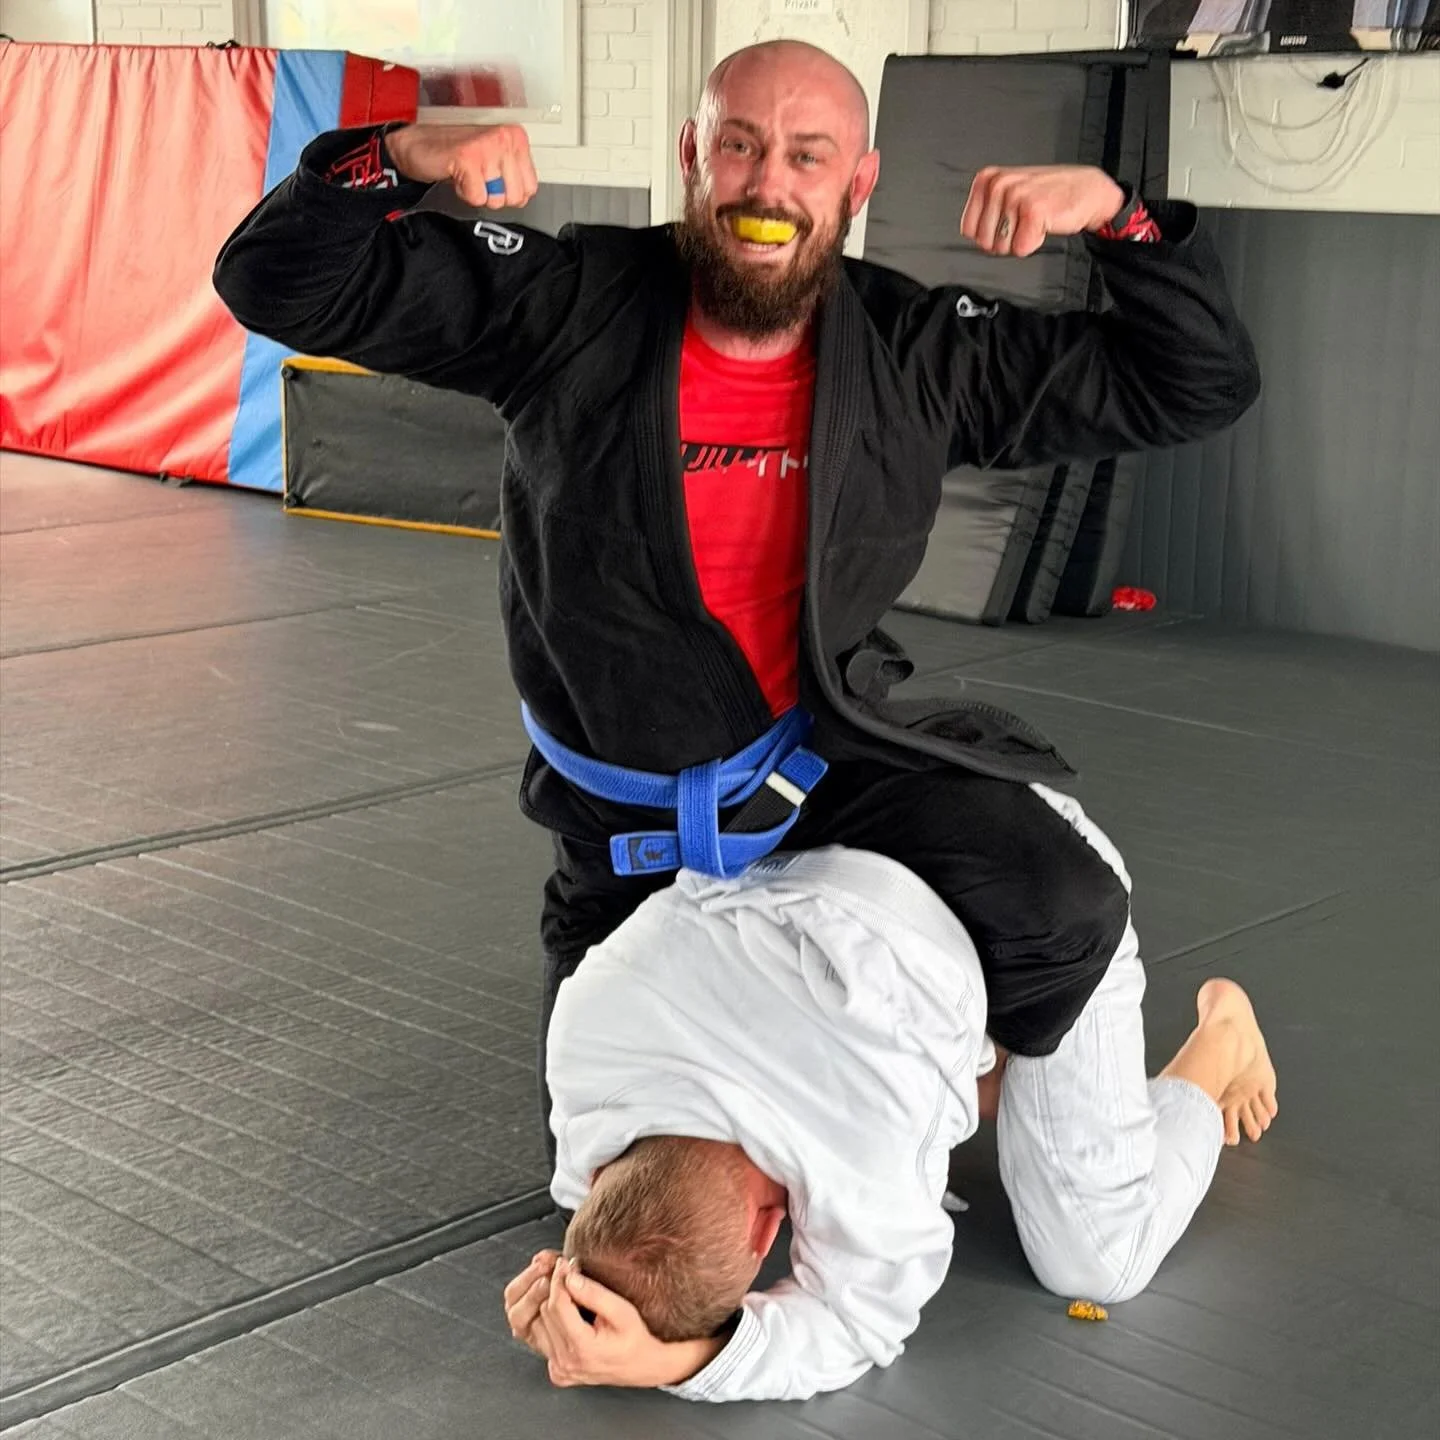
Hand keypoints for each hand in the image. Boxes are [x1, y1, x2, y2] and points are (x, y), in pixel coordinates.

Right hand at [384, 122, 538, 209]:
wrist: (419, 144)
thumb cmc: (457, 153)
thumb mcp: (495, 162)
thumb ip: (514, 177)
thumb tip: (525, 197)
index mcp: (515, 138)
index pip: (531, 187)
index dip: (509, 193)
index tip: (494, 179)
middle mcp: (504, 138)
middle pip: (515, 196)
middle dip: (494, 195)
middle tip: (478, 177)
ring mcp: (487, 147)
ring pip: (495, 198)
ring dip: (477, 193)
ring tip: (467, 173)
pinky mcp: (468, 158)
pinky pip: (477, 197)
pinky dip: (464, 193)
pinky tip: (457, 174)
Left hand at [503, 1253, 723, 1388]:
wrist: (651, 1364)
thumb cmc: (642, 1335)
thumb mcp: (624, 1310)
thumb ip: (596, 1292)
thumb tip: (572, 1273)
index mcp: (582, 1350)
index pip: (556, 1303)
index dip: (560, 1277)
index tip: (568, 1258)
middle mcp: (567, 1364)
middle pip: (542, 1311)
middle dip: (549, 1282)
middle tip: (557, 1259)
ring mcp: (561, 1368)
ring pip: (535, 1324)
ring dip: (542, 1296)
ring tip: (554, 1272)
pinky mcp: (559, 1367)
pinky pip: (540, 1335)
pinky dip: (542, 1313)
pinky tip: (555, 1293)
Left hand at [960, 165, 1125, 257]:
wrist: (1089, 190)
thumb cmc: (1050, 194)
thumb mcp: (1010, 194)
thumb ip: (986, 211)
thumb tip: (973, 236)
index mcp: (987, 179)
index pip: (968, 230)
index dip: (990, 233)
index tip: (1008, 220)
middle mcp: (998, 184)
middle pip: (984, 242)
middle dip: (1006, 239)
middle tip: (1024, 221)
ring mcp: (1015, 196)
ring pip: (1002, 247)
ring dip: (1021, 240)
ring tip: (1035, 220)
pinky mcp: (1032, 210)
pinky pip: (1021, 249)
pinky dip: (1035, 242)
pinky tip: (1045, 223)